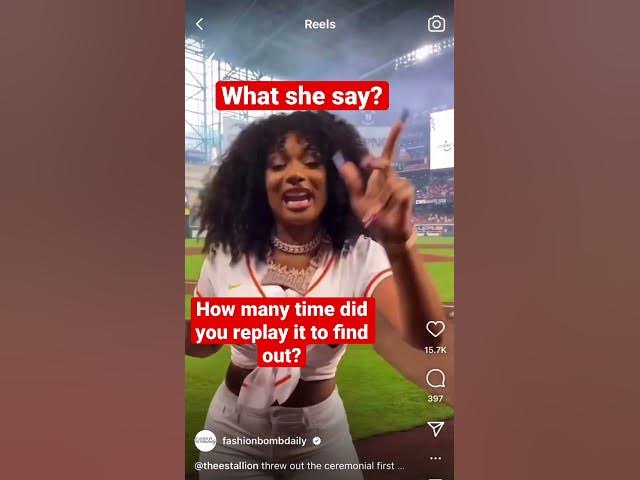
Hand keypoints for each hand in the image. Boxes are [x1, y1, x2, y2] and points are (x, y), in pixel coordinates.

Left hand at [337, 121, 414, 246]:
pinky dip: (389, 204)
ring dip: (380, 199)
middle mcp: (392, 177)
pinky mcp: (408, 194)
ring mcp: (401, 185)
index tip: (400, 123)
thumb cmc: (372, 215)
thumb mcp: (357, 200)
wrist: (386, 233)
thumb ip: (352, 182)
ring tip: (377, 212)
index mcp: (379, 176)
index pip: (387, 154)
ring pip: (389, 183)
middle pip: (385, 164)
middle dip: (377, 164)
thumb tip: (344, 163)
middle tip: (368, 165)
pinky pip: (398, 193)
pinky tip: (387, 212)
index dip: (394, 138)